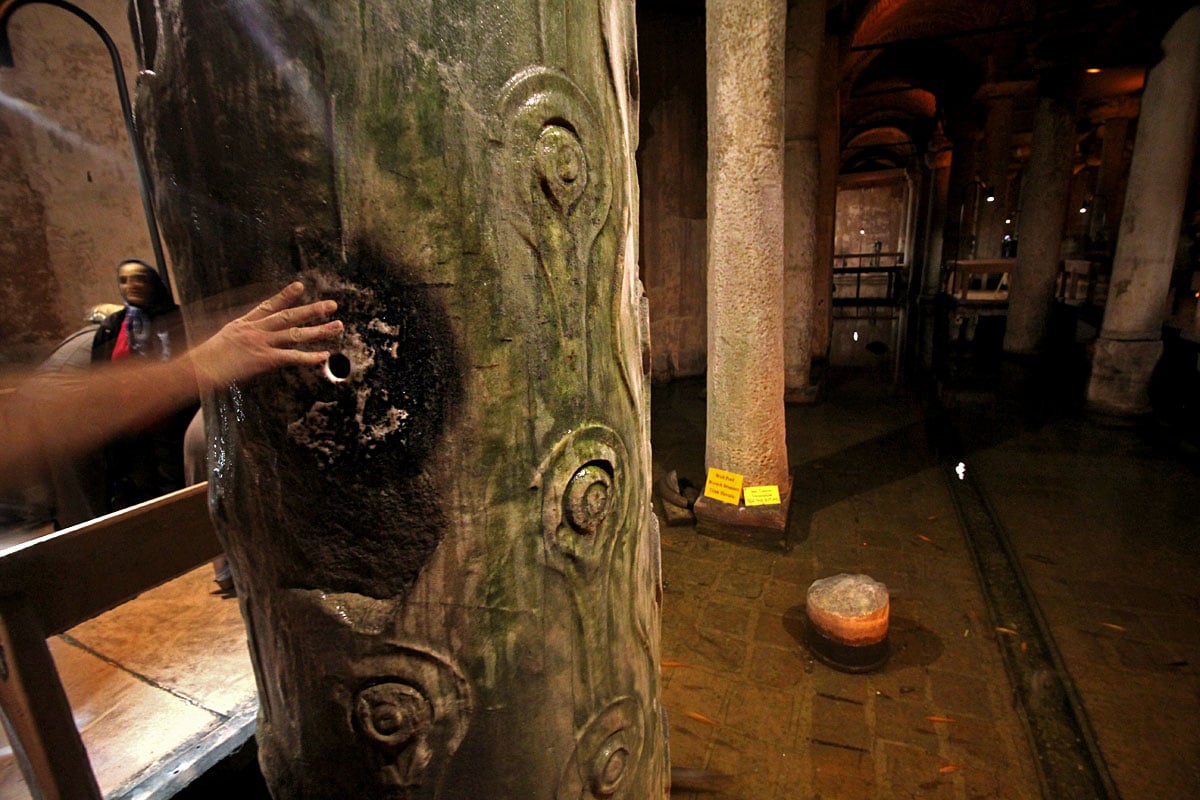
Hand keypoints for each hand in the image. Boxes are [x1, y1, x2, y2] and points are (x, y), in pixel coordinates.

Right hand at [187, 281, 342, 389]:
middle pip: (288, 316)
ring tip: (338, 325)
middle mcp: (255, 330)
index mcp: (244, 324)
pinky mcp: (264, 359)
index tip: (299, 286)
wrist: (197, 369)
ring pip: (295, 334)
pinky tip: (324, 355)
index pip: (268, 306)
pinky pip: (292, 357)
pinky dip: (309, 357)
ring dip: (319, 330)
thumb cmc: (204, 360)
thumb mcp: (222, 343)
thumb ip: (239, 341)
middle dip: (312, 310)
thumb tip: (248, 345)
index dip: (285, 296)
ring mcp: (261, 343)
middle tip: (332, 305)